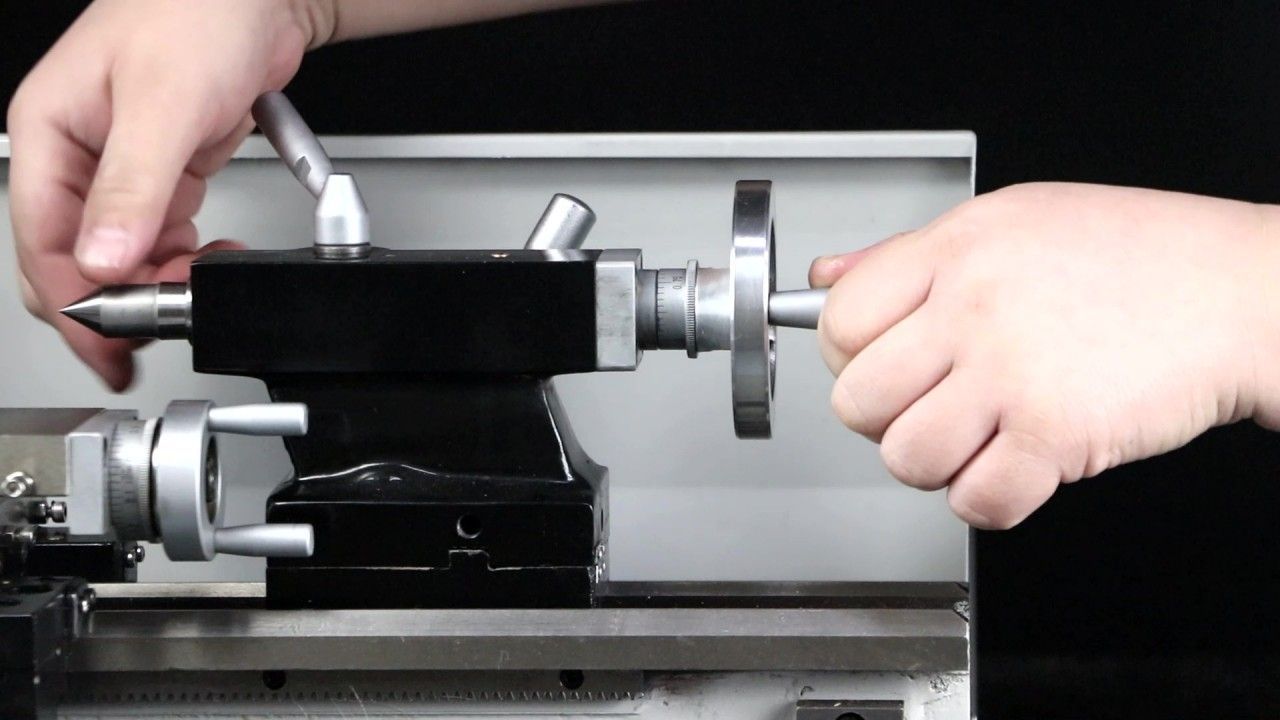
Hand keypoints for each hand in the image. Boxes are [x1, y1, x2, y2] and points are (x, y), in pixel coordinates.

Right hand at [7, 0, 332, 388]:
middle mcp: (78, 155)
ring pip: (123, 254)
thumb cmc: (198, 13)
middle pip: (76, 257)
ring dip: (158, 281)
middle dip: (115, 302)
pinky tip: (212, 260)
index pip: (44, 243)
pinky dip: (186, 257)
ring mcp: (122, 167)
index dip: (77, 305)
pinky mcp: (166, 171)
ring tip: (199, 287)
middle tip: (156, 337)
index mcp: (49, 134)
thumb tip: (100, 259)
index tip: (109, 350)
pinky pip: (162, 234)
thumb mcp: (162, 105)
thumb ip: (132, 188)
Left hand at [811, 183, 1279, 528]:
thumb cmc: (1138, 256)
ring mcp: (1013, 372)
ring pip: (904, 457)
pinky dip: (988, 500)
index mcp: (955, 249)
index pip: (838, 319)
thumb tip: (827, 275)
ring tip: (974, 439)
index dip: (848, 357)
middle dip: (885, 419)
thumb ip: (907, 255)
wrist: (1241, 292)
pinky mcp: (1056, 434)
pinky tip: (1013, 467)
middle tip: (928, 408)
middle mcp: (973, 308)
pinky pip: (975, 500)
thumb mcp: (1011, 221)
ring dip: (934, 465)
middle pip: (856, 398)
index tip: (875, 366)